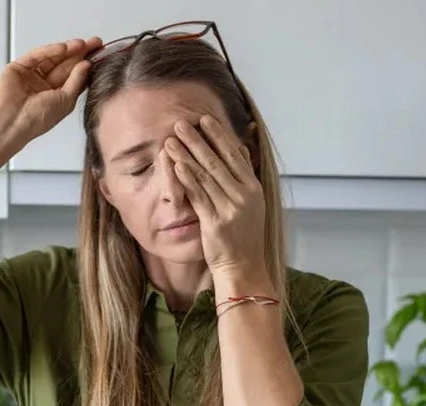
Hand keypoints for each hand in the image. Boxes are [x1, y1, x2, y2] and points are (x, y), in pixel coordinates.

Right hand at [0, 37, 102, 142]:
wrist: (12, 122)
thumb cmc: (37, 120)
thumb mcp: (66, 101)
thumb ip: (77, 81)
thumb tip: (87, 64)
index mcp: (56, 97)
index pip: (74, 77)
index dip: (86, 65)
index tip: (99, 54)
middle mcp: (43, 86)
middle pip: (65, 65)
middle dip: (80, 54)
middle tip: (95, 43)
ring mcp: (31, 76)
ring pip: (51, 58)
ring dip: (67, 50)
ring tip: (82, 44)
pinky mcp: (18, 68)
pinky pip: (36, 56)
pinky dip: (50, 50)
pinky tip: (64, 47)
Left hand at [163, 116, 265, 275]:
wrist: (243, 267)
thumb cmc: (243, 235)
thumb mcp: (251, 202)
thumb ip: (244, 175)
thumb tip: (240, 147)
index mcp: (253, 188)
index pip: (234, 155)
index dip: (219, 135)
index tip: (205, 119)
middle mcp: (244, 196)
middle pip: (217, 162)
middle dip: (198, 140)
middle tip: (181, 123)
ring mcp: (231, 209)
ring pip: (206, 176)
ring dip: (187, 155)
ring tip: (172, 139)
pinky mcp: (216, 223)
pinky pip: (199, 196)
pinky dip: (187, 179)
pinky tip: (177, 166)